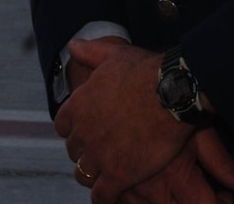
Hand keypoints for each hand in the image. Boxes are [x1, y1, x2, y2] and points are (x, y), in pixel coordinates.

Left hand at [58, 42, 233, 202]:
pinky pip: (102, 195)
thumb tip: (73, 45)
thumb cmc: (146, 72)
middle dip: (84, 151)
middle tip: (99, 152)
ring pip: (83, 174)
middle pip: (73, 150)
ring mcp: (99, 155)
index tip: (85, 130)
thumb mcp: (114, 55)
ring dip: (92, 175)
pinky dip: (103, 198)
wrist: (171, 93)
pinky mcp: (118, 175)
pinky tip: (109, 197)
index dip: (74, 129)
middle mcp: (83, 132)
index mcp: (79, 105)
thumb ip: (90, 52)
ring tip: (103, 176)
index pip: (63, 125)